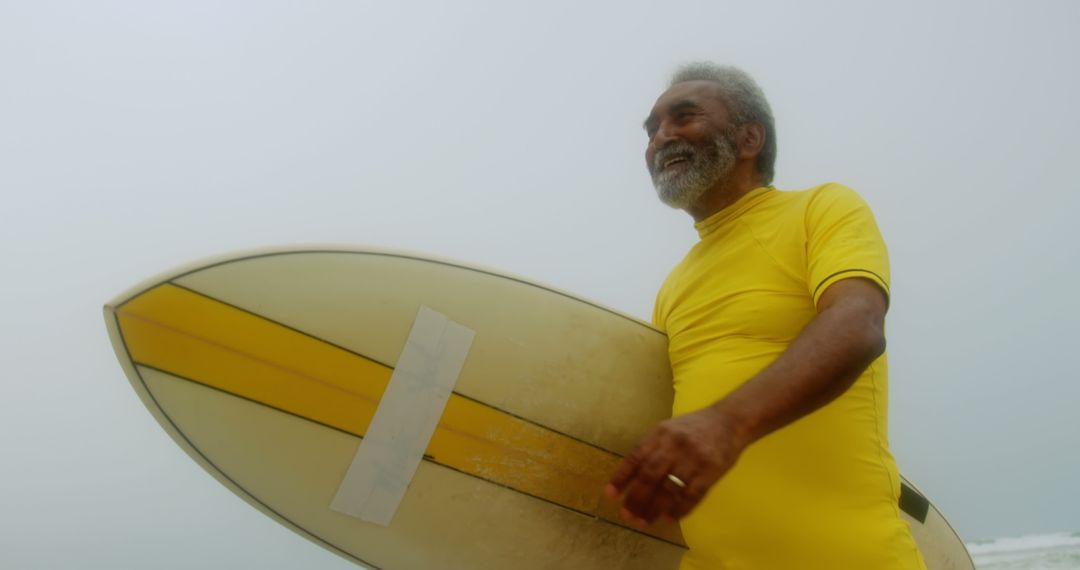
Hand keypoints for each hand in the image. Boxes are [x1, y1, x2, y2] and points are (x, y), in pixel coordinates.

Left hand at [604, 405, 746, 525]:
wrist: (730, 421)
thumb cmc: (694, 428)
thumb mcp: (668, 430)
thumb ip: (651, 449)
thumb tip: (629, 478)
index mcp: (660, 434)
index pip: (636, 457)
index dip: (621, 477)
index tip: (610, 496)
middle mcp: (674, 445)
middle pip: (650, 475)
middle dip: (636, 498)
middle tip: (627, 515)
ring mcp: (693, 458)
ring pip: (669, 488)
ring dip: (654, 508)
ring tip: (644, 521)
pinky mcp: (711, 470)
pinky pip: (692, 495)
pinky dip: (679, 509)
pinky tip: (670, 519)